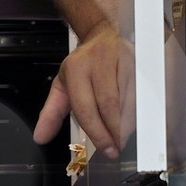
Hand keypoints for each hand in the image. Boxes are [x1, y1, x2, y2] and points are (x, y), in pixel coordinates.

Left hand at [34, 26, 133, 159]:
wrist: (104, 35)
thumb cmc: (83, 66)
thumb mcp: (62, 86)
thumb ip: (51, 113)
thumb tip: (40, 138)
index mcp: (76, 70)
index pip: (86, 107)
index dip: (97, 131)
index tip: (106, 150)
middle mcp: (99, 62)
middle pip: (109, 104)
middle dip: (114, 131)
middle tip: (116, 150)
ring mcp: (122, 60)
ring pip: (129, 99)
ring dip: (129, 124)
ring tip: (125, 140)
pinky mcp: (140, 61)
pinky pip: (144, 92)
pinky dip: (141, 112)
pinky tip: (137, 124)